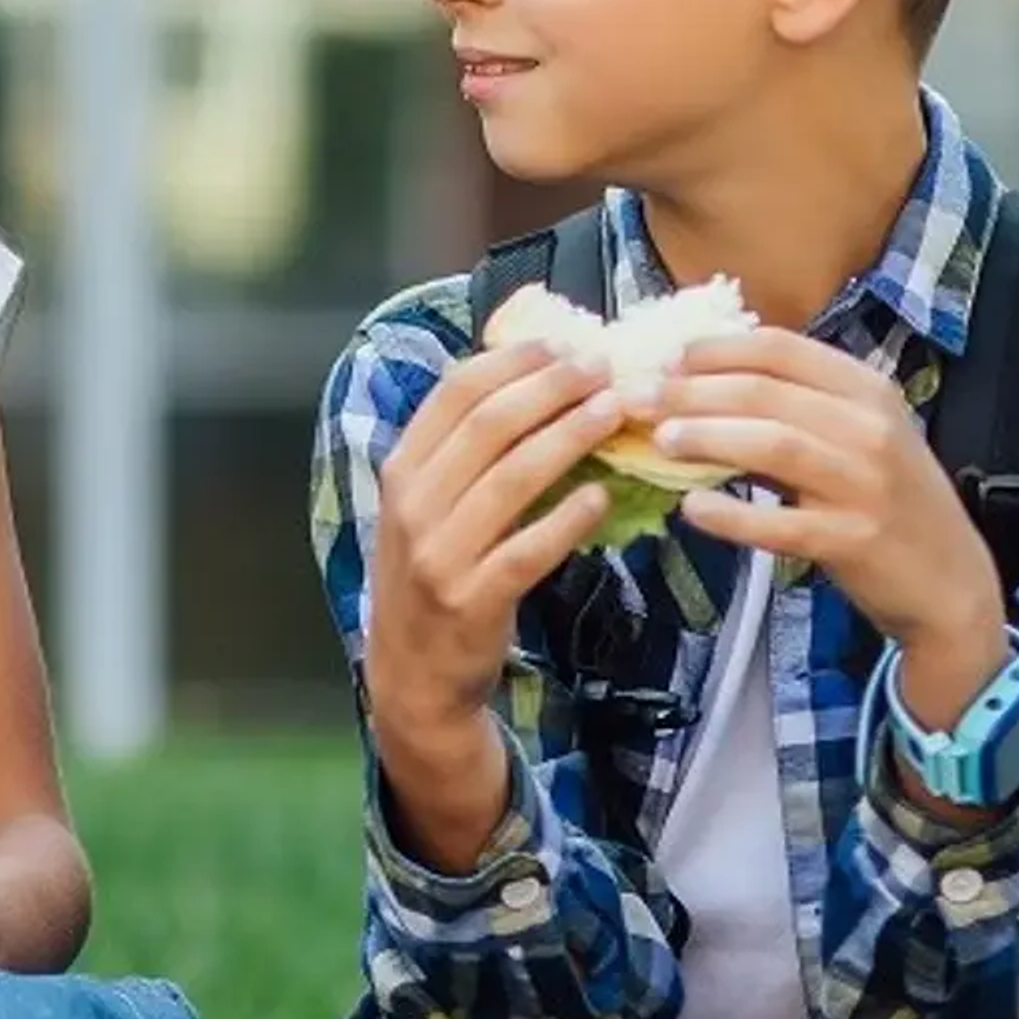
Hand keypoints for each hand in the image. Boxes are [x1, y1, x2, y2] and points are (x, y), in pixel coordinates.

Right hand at [362, 338, 628, 759]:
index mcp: (402, 470)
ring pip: (511, 478)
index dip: (515, 360)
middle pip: (488, 424)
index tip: (566, 344)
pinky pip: (528, 550)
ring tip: (616, 413)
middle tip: (605, 370)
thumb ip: (463, 454)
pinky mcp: (472, 599)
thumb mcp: (426, 507)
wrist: (413, 673)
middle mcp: (413, 505)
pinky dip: (567, 519)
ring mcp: (439, 554)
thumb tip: (534, 382)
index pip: (455, 392)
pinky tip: (601, 495)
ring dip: (569, 437)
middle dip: (552, 387)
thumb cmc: (433, 575)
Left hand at [653, 329, 1007, 684]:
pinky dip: (730, 516)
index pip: (780, 349)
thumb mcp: (858, 437)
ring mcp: (864, 483)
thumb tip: (705, 382)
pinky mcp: (852, 538)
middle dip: (690, 391)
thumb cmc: (888, 501)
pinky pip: (779, 523)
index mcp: (867, 390)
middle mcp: (869, 427)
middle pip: (764, 391)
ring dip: (706, 436)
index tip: (664, 359)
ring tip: (658, 440)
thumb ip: (799, 406)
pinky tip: (691, 510)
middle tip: (636, 399)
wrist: (949, 581)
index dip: (713, 349)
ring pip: (771, 443)